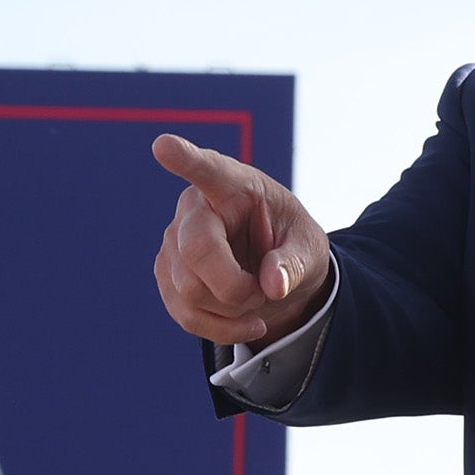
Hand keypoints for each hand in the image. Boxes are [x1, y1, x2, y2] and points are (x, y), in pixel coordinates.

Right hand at [151, 134, 331, 346]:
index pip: (207, 169)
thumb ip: (296, 262)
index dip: (185, 159)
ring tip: (255, 299)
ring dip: (231, 310)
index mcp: (234, 185)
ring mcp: (174, 241)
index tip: (164, 146)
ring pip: (188, 289)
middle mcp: (195, 207)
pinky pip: (184, 313)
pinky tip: (243, 321)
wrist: (275, 274)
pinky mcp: (167, 273)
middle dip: (233, 287)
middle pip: (195, 250)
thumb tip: (273, 284)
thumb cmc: (291, 245)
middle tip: (263, 292)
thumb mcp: (310, 249)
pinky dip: (220, 328)